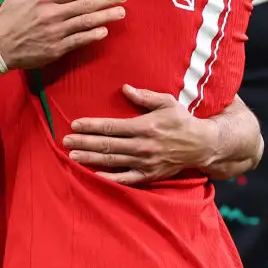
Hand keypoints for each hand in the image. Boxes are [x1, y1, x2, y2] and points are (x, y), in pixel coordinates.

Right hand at [0, 0, 126, 69]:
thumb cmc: (7, 19)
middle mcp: (52, 14)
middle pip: (85, 5)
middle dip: (107, 0)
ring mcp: (55, 33)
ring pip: (85, 23)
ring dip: (105, 17)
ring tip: (120, 12)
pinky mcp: (55, 49)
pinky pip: (78, 41)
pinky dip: (92, 35)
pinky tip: (104, 31)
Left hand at [63, 83, 219, 185]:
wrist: (202, 145)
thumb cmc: (182, 121)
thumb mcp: (167, 102)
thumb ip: (145, 97)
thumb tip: (125, 88)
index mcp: (145, 126)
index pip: (112, 126)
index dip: (92, 126)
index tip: (75, 124)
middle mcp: (143, 145)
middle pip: (107, 144)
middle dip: (84, 142)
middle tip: (65, 140)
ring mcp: (145, 162)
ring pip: (112, 161)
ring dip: (90, 158)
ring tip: (72, 155)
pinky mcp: (149, 175)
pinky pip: (126, 179)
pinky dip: (109, 178)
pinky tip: (94, 175)